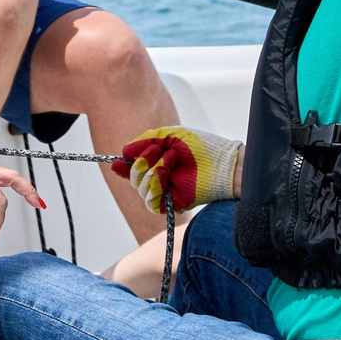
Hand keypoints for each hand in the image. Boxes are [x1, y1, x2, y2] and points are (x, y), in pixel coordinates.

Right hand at [109, 126, 242, 214]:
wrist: (221, 163)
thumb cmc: (201, 146)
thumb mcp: (169, 136)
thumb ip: (145, 141)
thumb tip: (123, 154)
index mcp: (157, 162)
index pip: (132, 169)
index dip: (124, 166)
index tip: (118, 162)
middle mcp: (159, 178)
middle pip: (133, 178)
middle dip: (142, 162)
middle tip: (158, 151)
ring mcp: (166, 191)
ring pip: (140, 189)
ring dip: (152, 172)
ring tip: (171, 161)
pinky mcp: (172, 203)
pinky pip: (151, 202)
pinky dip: (155, 187)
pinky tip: (166, 177)